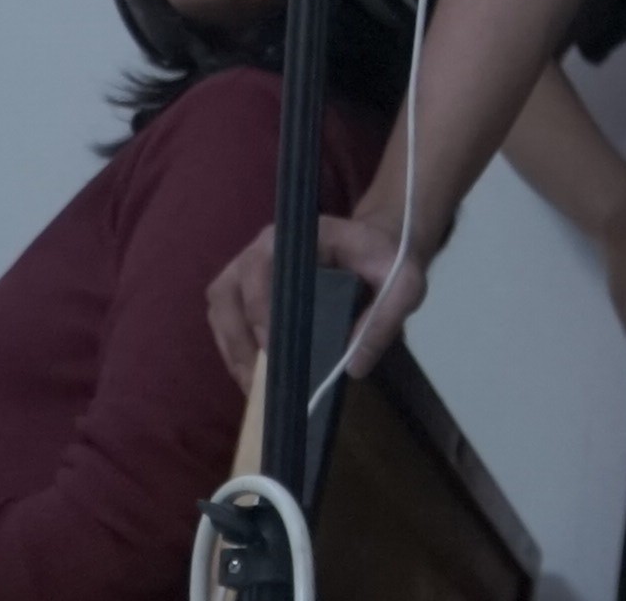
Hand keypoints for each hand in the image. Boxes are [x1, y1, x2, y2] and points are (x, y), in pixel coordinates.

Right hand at [207, 211, 438, 387]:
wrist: (378, 248)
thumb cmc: (388, 261)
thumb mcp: (405, 286)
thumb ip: (385, 320)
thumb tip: (351, 367)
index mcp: (298, 238)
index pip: (262, 269)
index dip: (260, 310)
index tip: (274, 350)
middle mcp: (264, 248)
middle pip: (228, 292)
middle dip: (239, 340)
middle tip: (260, 382)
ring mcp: (250, 266)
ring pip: (221, 308)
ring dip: (232, 348)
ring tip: (253, 387)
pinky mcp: (247, 288)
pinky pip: (226, 318)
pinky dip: (233, 348)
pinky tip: (251, 378)